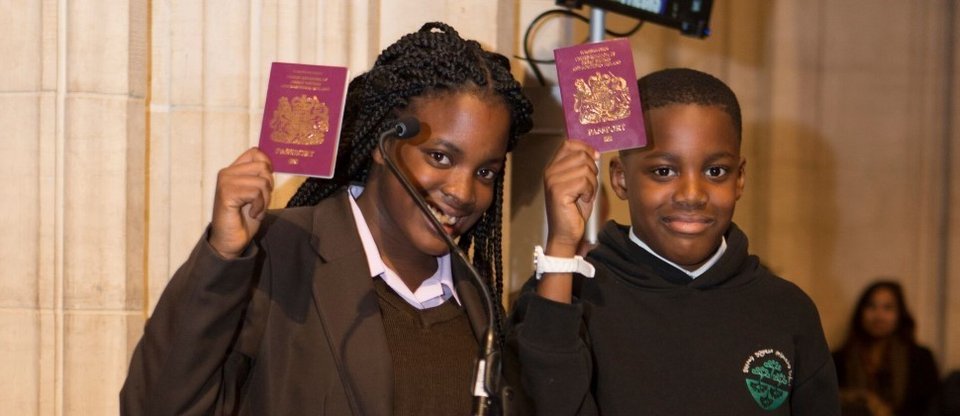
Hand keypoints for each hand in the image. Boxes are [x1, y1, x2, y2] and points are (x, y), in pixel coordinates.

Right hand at [208, 147, 273, 258]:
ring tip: (255, 210)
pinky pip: (256, 193)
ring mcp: (225, 182)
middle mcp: (227, 172)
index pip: (255, 152)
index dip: (267, 166)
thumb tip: (271, 164)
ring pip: (262, 181)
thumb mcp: (257, 193)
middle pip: (263, 166)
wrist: (231, 240)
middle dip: (268, 187)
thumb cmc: (244, 218)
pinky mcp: (226, 193)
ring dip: (264, 201)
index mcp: (233, 170)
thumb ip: (260, 177)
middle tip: (259, 202)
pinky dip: (259, 207)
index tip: (265, 185)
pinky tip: (251, 214)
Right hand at [543, 140, 599, 257]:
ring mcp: (553, 181)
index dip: (585, 148)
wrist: (565, 233)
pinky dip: (589, 191)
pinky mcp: (558, 192)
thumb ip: (582, 166)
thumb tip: (595, 153)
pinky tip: (582, 200)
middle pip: (581, 155)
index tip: (595, 157)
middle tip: (588, 186)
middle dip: (592, 170)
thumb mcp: (578, 183)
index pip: (569, 144)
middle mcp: (550, 172)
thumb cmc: (573, 209)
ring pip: (585, 169)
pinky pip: (584, 182)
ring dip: (592, 183)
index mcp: (553, 167)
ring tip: (584, 194)